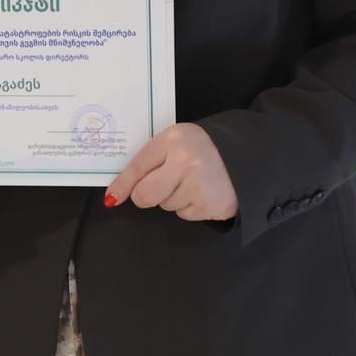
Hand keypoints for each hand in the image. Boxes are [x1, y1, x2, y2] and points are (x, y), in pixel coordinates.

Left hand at [105, 122, 237, 220]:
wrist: (243, 156)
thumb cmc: (200, 147)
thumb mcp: (173, 142)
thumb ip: (147, 162)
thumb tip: (116, 194)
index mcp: (173, 141)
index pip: (138, 167)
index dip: (122, 185)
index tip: (112, 198)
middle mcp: (186, 163)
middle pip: (145, 195)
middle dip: (145, 195)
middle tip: (159, 185)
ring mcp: (200, 187)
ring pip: (165, 205)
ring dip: (172, 197)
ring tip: (191, 180)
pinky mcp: (212, 206)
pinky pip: (184, 214)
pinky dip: (189, 206)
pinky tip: (202, 191)